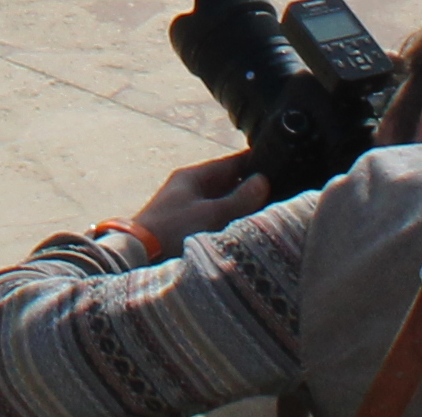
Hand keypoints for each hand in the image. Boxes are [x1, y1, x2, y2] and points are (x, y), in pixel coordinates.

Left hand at [123, 151, 272, 250]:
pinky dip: (232, 224)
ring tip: (272, 215)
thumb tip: (263, 181)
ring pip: (225, 205)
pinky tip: (247, 233)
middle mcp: (191, 190)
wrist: (137, 258)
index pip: (231, 163)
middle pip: (230, 185)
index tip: (281, 166)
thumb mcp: (210, 214)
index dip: (255, 164)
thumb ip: (240, 199)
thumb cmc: (172, 231)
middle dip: (253, 191)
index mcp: (192, 177)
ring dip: (244, 210)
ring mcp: (189, 210)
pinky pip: (217, 222)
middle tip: (283, 196)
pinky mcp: (188, 231)